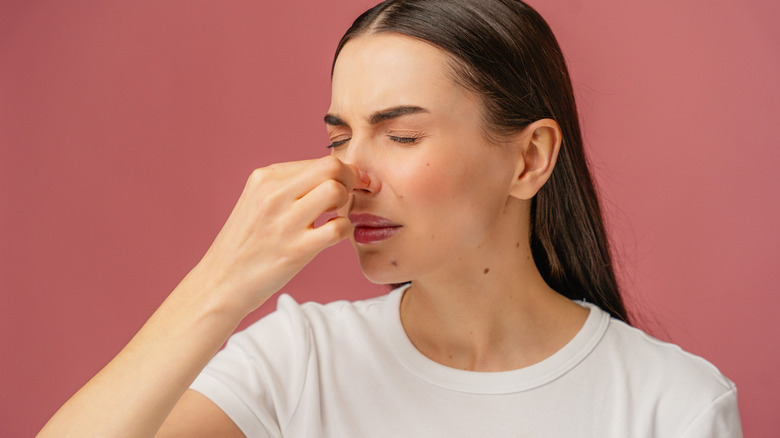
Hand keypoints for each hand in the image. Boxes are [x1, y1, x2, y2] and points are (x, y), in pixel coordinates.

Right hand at [188, 156, 367, 316]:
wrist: (221, 281)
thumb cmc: (247, 242)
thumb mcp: (258, 201)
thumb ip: (291, 185)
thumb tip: (336, 174)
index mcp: (265, 178)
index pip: (319, 160)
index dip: (343, 171)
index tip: (350, 184)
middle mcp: (273, 195)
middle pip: (331, 167)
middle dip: (350, 180)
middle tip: (349, 198)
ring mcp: (284, 222)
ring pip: (336, 192)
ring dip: (346, 204)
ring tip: (335, 216)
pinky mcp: (295, 250)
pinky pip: (337, 228)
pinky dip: (344, 230)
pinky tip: (333, 236)